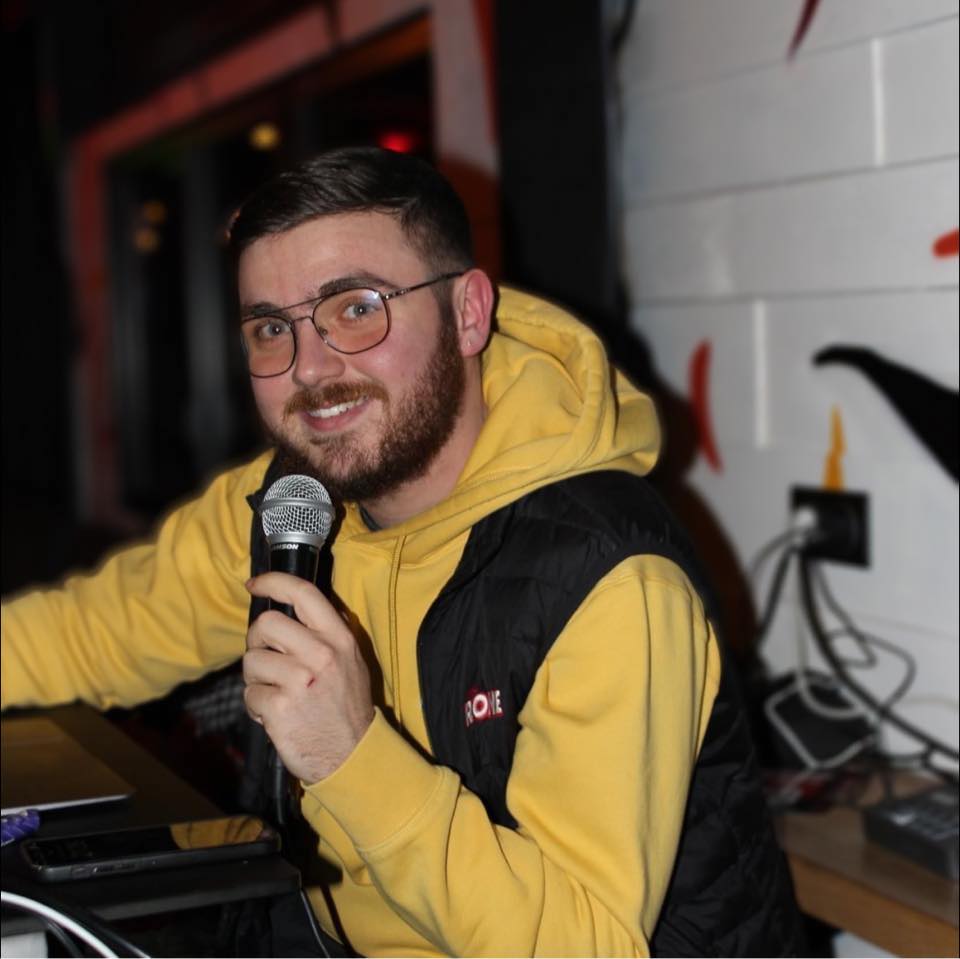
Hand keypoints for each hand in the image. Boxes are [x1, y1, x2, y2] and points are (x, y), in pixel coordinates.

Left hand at [243, 573, 374, 782]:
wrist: (352, 754)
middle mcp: (321, 655)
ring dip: (256, 678)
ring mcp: (299, 681)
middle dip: (257, 641)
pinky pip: (249, 693)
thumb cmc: (345, 706)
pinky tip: (275, 714)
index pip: (303, 593)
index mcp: (339, 638)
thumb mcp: (350, 660)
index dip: (273, 582)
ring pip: (251, 660)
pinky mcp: (279, 708)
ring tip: (277, 692)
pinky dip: (256, 705)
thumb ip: (326, 631)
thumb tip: (294, 602)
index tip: (255, 584)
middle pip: (266, 624)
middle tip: (267, 658)